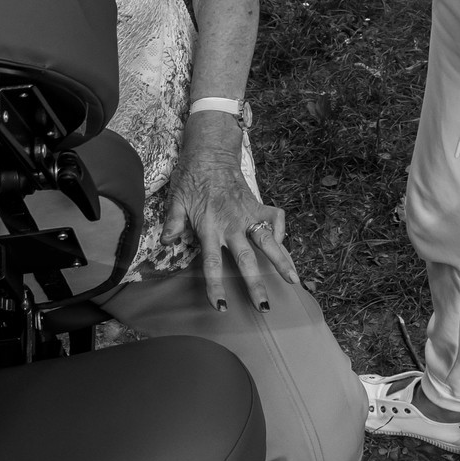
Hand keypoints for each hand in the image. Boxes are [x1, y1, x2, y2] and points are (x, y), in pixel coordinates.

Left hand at [164, 129, 299, 312]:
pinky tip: (281, 244)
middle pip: (245, 259)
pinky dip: (280, 231)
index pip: (211, 264)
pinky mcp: (258, 204)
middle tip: (264, 307)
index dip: (215, 286)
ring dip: (281, 261)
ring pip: (268, 241)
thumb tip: (165, 242)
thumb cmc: (191, 177)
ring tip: (294, 280)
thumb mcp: (176, 200)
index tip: (221, 306)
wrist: (211, 153)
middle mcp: (231, 225)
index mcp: (209, 228)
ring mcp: (247, 215)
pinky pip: (275, 218)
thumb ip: (173, 222)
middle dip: (256, 284)